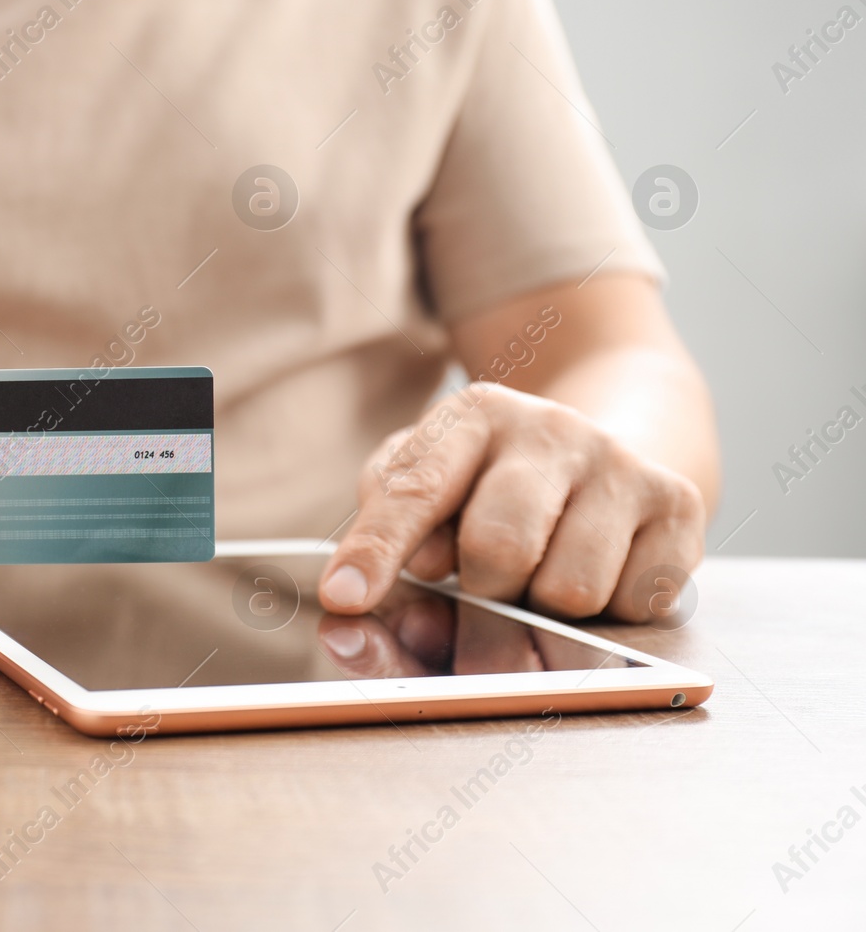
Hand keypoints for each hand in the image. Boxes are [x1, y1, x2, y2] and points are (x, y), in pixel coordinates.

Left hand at [318, 384, 705, 622]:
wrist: (607, 451)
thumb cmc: (489, 486)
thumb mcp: (425, 488)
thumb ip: (385, 536)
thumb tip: (355, 603)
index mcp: (473, 415)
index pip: (415, 490)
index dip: (377, 551)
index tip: (345, 597)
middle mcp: (550, 428)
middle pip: (500, 549)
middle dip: (482, 594)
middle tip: (487, 589)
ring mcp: (620, 464)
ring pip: (571, 589)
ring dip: (547, 607)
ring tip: (543, 572)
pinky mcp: (679, 505)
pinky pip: (635, 602)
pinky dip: (608, 609)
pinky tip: (598, 570)